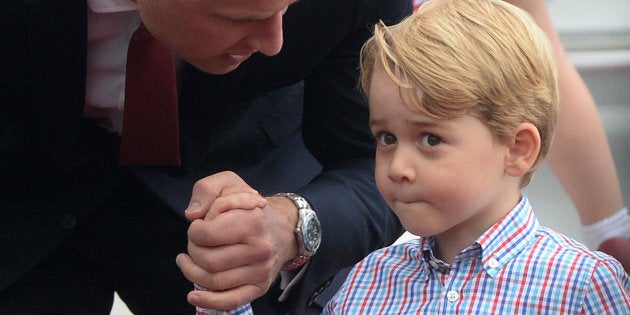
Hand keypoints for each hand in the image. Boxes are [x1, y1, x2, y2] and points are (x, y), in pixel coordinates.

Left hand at [176, 172, 298, 309]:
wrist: (285, 226)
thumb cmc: (251, 206)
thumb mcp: (229, 183)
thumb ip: (206, 190)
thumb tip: (192, 215)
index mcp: (251, 221)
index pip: (205, 235)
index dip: (194, 230)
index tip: (199, 225)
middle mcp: (259, 249)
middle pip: (207, 260)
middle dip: (193, 250)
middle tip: (197, 242)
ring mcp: (260, 270)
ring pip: (213, 281)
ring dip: (192, 272)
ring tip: (188, 261)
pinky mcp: (260, 286)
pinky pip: (231, 301)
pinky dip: (208, 301)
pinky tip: (193, 296)